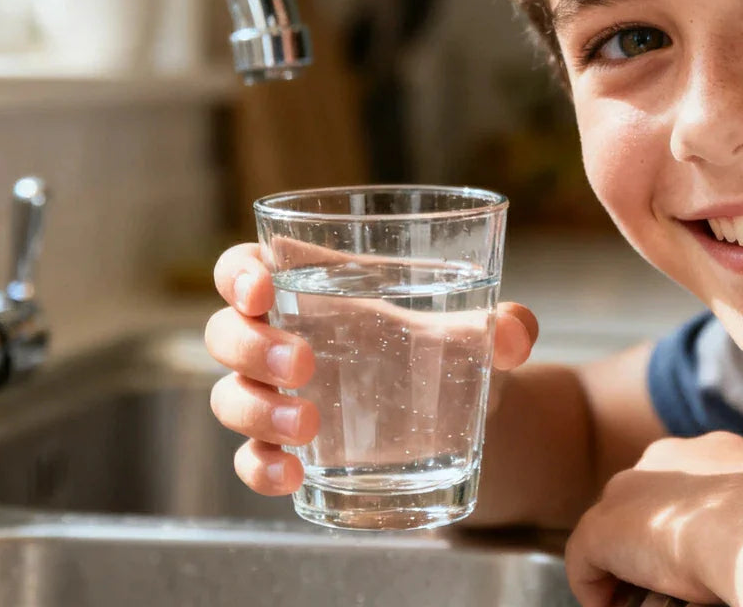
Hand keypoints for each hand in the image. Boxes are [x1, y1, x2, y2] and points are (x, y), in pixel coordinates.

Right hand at [204, 242, 538, 495]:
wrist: (459, 416)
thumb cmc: (445, 348)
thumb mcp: (475, 333)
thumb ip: (503, 326)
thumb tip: (517, 332)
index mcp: (312, 288)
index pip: (245, 267)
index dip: (237, 273)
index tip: (262, 290)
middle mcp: (282, 338)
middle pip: (225, 332)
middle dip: (252, 346)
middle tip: (305, 364)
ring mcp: (278, 397)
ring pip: (229, 396)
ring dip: (255, 409)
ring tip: (308, 425)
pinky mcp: (288, 449)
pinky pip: (247, 459)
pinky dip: (259, 467)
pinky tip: (292, 475)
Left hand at [564, 432, 742, 606]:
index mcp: (712, 454)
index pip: (684, 487)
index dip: (683, 525)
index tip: (690, 558)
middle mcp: (664, 461)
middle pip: (642, 503)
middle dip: (647, 542)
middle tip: (661, 585)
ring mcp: (629, 490)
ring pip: (614, 531)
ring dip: (623, 567)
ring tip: (641, 601)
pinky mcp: (602, 528)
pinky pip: (584, 561)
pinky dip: (593, 589)